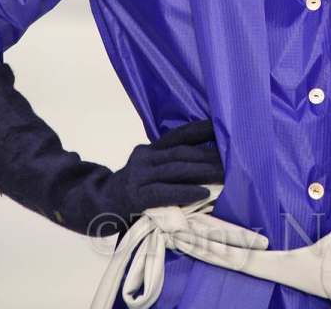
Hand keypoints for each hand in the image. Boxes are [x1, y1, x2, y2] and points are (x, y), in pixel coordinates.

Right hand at [108, 119, 224, 217]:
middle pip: (181, 153)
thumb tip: (206, 165)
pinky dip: (185, 192)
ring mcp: (138, 175)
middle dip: (209, 156)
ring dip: (203, 172)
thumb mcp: (148, 173)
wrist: (97, 207)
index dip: (201, 129)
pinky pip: (164, 192)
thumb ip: (169, 166)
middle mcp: (144, 157)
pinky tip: (203, 193)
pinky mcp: (135, 196)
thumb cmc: (131, 192)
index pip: (179, 135)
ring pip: (175, 169)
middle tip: (233, 159)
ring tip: (225, 175)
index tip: (222, 124)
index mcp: (150, 150)